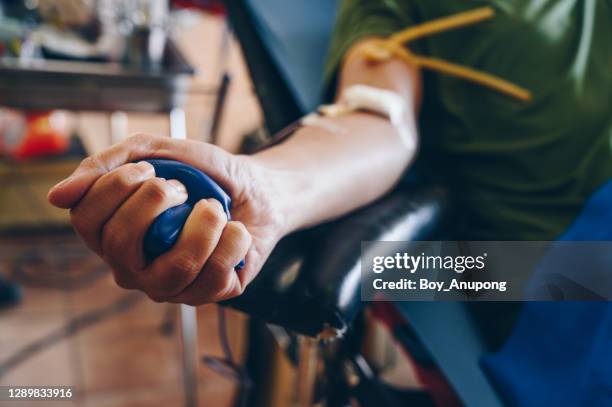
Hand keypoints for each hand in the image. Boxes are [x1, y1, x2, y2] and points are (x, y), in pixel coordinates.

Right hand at [48, 134, 287, 303]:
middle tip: (181, 187)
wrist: (257, 190)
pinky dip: (231, 240)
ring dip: (200, 225)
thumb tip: (57, 197)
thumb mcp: (158, 151)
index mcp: (113, 234)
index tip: (149, 169)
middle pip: (120, 245)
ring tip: (213, 208)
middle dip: (154, 201)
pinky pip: (214, 276)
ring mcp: (170, 285)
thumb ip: (111, 163)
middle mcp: (134, 267)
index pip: (85, 221)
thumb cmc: (203, 174)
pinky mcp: (209, 293)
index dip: (114, 189)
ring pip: (173, 270)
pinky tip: (234, 229)